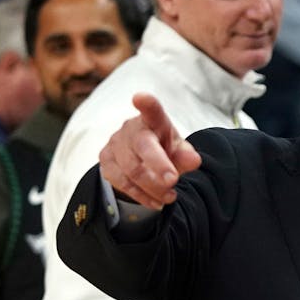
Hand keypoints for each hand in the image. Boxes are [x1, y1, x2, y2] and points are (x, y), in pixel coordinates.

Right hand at [98, 93, 201, 208]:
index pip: (151, 109)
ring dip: (153, 187)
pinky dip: (140, 195)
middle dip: (159, 166)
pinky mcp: (105, 159)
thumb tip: (194, 161)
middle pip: (143, 147)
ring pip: (131, 169)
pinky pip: (121, 182)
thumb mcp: (179, 151)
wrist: (141, 159)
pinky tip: (155, 202)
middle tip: (174, 182)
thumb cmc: (163, 149)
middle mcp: (131, 128)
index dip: (146, 103)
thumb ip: (186, 155)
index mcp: (153, 120)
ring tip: (170, 197)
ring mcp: (115, 142)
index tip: (139, 98)